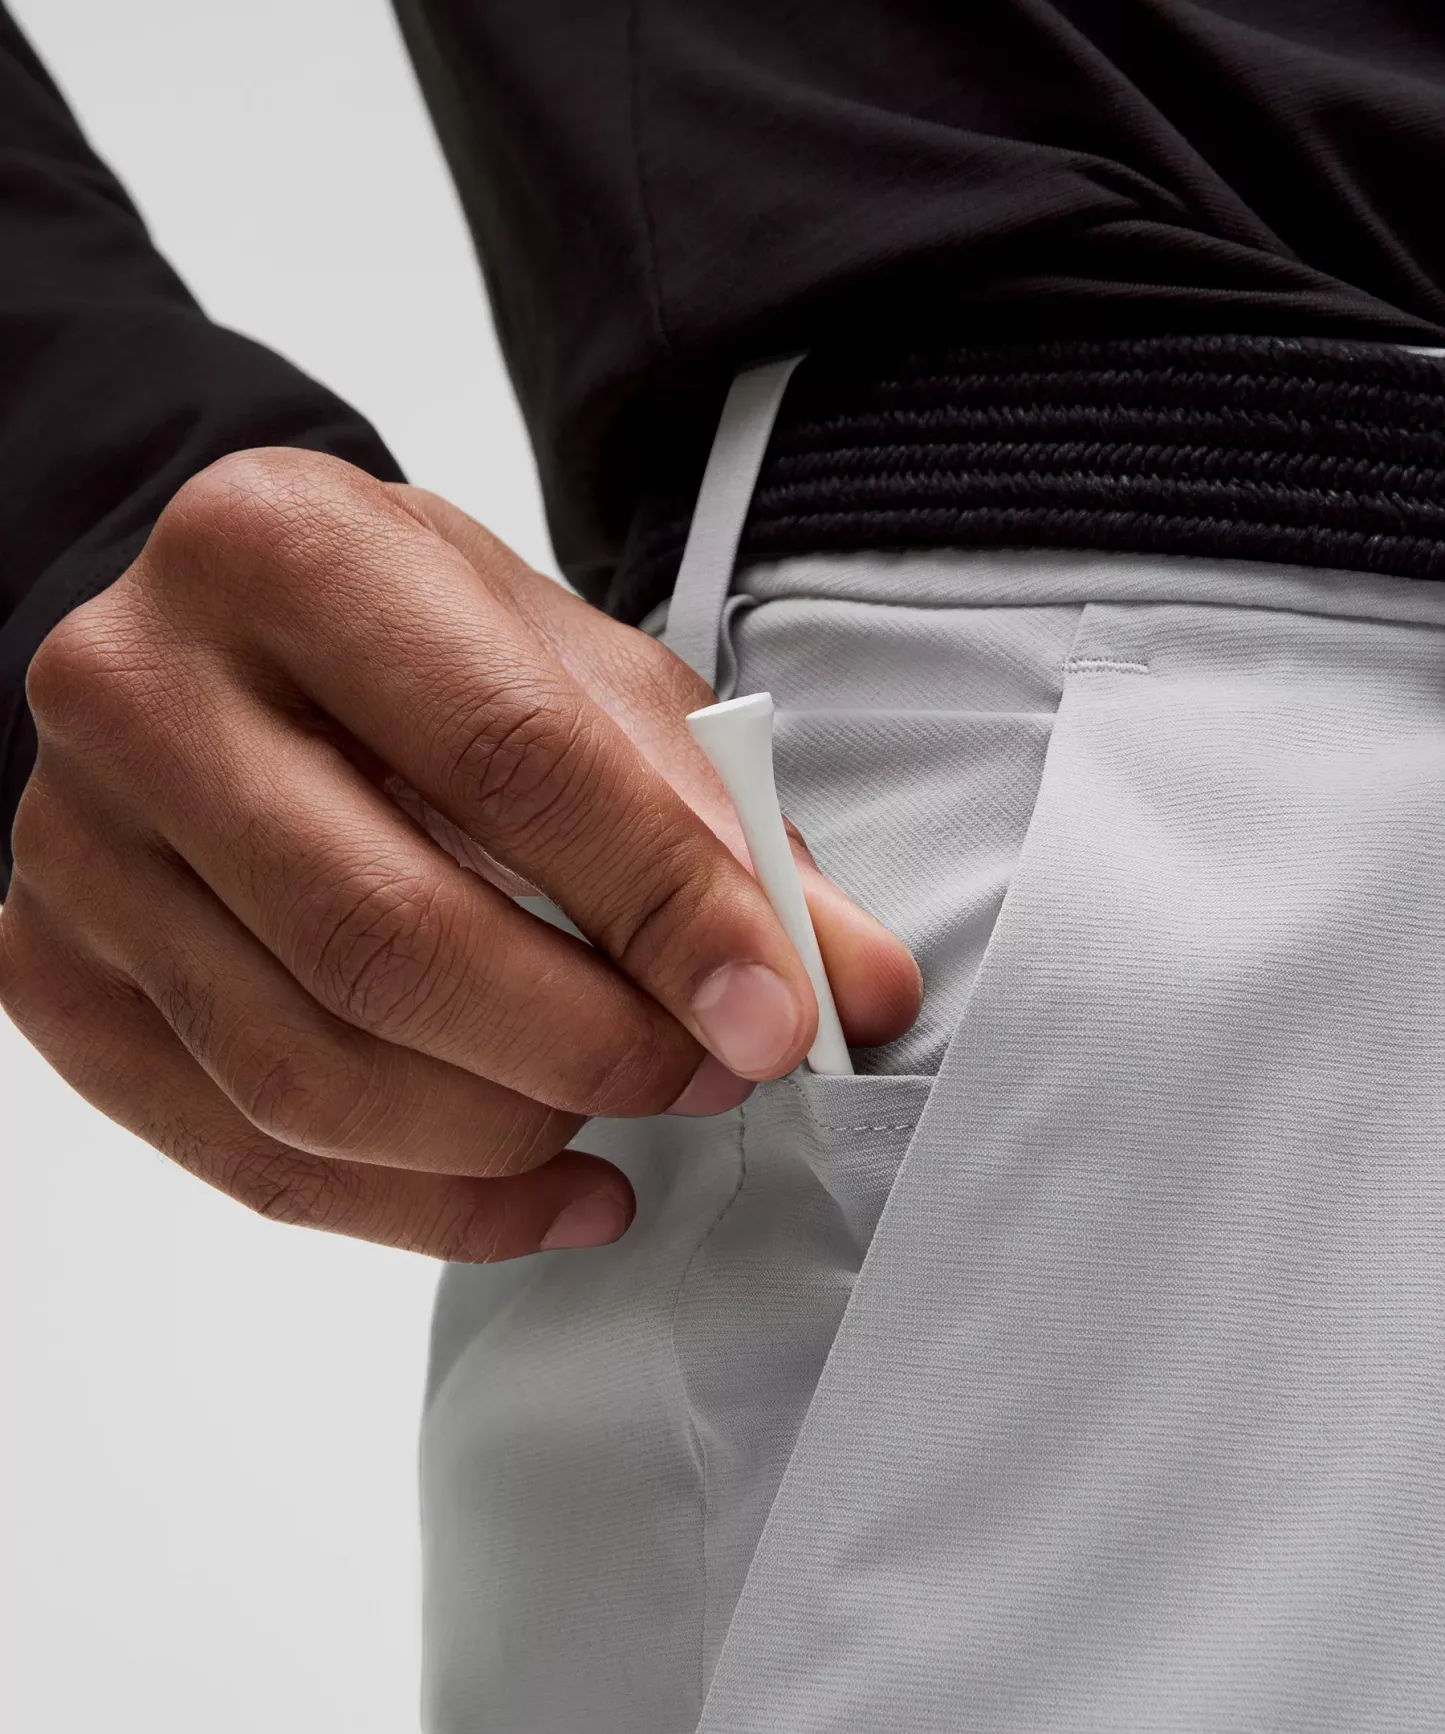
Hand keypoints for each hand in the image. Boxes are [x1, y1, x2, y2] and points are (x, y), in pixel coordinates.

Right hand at [0, 450, 920, 1260]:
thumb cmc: (418, 651)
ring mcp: (73, 849)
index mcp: (285, 550)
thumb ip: (719, 819)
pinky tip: (543, 1192)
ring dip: (514, 1137)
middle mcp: (141, 690)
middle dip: (591, 1044)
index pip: (507, 758)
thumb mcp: (577, 675)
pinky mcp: (56, 980)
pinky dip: (426, 1212)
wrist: (240, 658)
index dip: (664, 908)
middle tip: (713, 1076)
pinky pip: (249, 1157)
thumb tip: (846, 984)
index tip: (780, 1016)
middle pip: (389, 938)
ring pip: (312, 1077)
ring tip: (627, 1119)